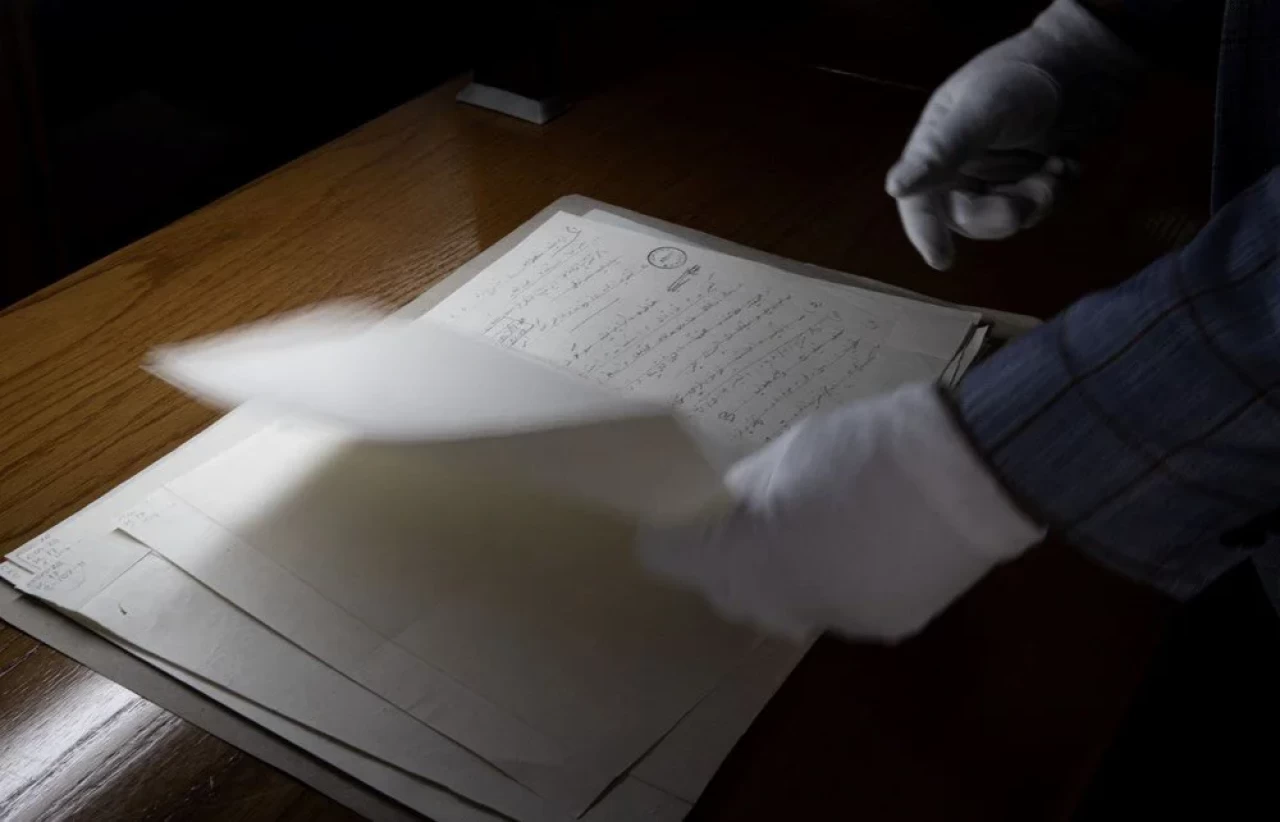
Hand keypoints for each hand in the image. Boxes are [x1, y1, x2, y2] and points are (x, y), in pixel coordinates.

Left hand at [636, 383, 1043, 641]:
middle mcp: (782, 604)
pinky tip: (862, 547)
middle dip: (725, 561)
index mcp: (747, 555)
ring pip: (784, 608)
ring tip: (811, 531)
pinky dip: (836, 584)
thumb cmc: (869, 447)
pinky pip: (838, 610)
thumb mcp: (791, 452)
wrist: (971, 474)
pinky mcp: (883, 628)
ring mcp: (835, 621)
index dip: (669, 536)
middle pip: (726, 593)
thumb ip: (748, 488)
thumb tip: (729, 504)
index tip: (676, 518)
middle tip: (745, 520)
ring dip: (782, 577)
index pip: (670, 558)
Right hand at [886, 0, 1141, 269]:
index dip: (925, 232)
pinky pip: (1039, 208)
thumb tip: (895, 189)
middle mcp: (962, 166)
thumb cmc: (1021, 80)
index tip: (943, 261)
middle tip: (1034, 196)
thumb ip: (940, 152)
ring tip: (1056, 168)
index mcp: (937, 149)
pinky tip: (1067, 164)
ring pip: (1008, 217)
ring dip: (1037, 200)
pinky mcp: (1032, 177)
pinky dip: (1057, 191)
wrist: (1086, 61)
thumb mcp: (978, 112)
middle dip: (1003, 212)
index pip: (919, 201)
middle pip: (968, 217)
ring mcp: (998, 174)